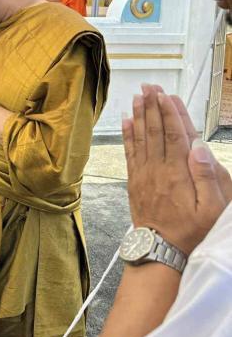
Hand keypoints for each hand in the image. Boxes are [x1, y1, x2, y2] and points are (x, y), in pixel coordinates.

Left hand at [123, 85, 229, 254]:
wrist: (160, 250)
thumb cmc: (191, 231)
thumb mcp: (210, 209)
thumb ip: (207, 177)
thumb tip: (199, 147)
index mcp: (178, 172)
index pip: (174, 135)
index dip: (170, 113)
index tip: (166, 95)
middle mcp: (158, 168)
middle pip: (155, 130)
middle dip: (153, 106)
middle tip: (150, 86)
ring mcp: (144, 174)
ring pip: (141, 137)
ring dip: (140, 115)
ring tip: (138, 96)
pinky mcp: (134, 181)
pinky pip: (130, 152)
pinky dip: (128, 135)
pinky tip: (127, 120)